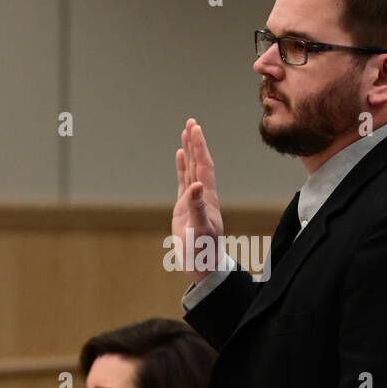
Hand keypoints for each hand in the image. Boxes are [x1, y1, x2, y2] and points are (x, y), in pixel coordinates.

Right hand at [172, 118, 224, 284]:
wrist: (203, 264)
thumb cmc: (203, 251)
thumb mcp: (200, 231)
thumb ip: (197, 208)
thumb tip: (196, 185)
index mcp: (207, 198)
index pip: (203, 167)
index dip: (199, 148)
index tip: (194, 129)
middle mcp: (202, 194)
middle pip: (198, 163)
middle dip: (195, 143)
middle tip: (191, 122)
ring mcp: (194, 199)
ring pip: (191, 169)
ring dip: (189, 151)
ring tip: (186, 132)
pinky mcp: (185, 207)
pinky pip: (182, 181)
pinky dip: (181, 167)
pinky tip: (179, 155)